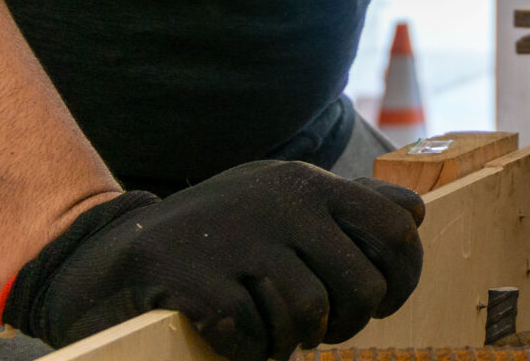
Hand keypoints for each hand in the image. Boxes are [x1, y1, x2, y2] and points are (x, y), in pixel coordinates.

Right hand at [4, 159, 424, 359]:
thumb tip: (417, 213)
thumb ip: (349, 206)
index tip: (383, 303)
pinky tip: (233, 335)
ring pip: (310, 316)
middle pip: (361, 287)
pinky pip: (254, 334)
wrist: (112, 252)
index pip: (397, 229)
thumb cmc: (217, 232)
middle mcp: (282, 205)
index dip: (403, 277)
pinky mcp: (195, 278)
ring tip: (273, 332)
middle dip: (348, 323)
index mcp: (310, 184)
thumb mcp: (283, 200)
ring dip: (293, 340)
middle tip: (323, 330)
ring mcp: (238, 239)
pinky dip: (249, 348)